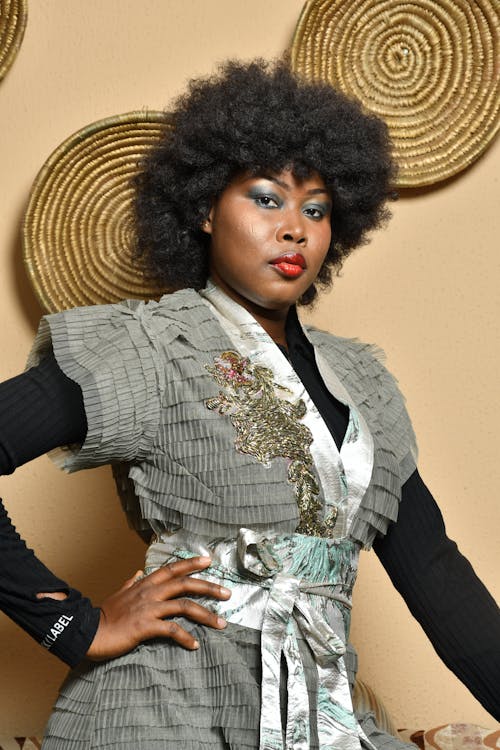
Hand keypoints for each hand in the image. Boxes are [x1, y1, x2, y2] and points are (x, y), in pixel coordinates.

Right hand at [85, 556, 230, 660]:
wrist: (90, 632)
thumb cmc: (105, 615)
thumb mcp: (119, 593)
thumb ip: (131, 582)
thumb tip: (138, 572)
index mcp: (145, 584)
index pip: (172, 568)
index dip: (191, 563)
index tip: (208, 560)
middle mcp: (150, 592)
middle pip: (185, 584)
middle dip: (209, 587)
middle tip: (227, 593)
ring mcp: (149, 608)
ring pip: (184, 605)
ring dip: (206, 614)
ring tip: (221, 623)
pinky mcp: (145, 626)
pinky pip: (172, 629)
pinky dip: (185, 637)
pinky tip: (194, 644)